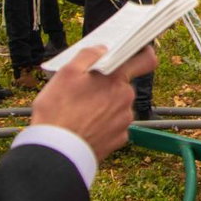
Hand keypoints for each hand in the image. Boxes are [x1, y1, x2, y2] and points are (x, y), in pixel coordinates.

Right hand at [30, 45, 157, 160]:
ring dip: (105, 106)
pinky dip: (104, 124)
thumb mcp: (66, 73)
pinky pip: (115, 126)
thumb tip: (102, 49)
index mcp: (116, 80)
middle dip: (108, 85)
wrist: (55, 151)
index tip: (137, 52)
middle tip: (85, 90)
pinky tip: (85, 126)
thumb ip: (88, 55)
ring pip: (118, 106)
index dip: (144, 53)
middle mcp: (126, 99)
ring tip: (80, 111)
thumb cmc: (58, 111)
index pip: (146, 60)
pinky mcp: (119, 140)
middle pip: (123, 86)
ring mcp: (124, 121)